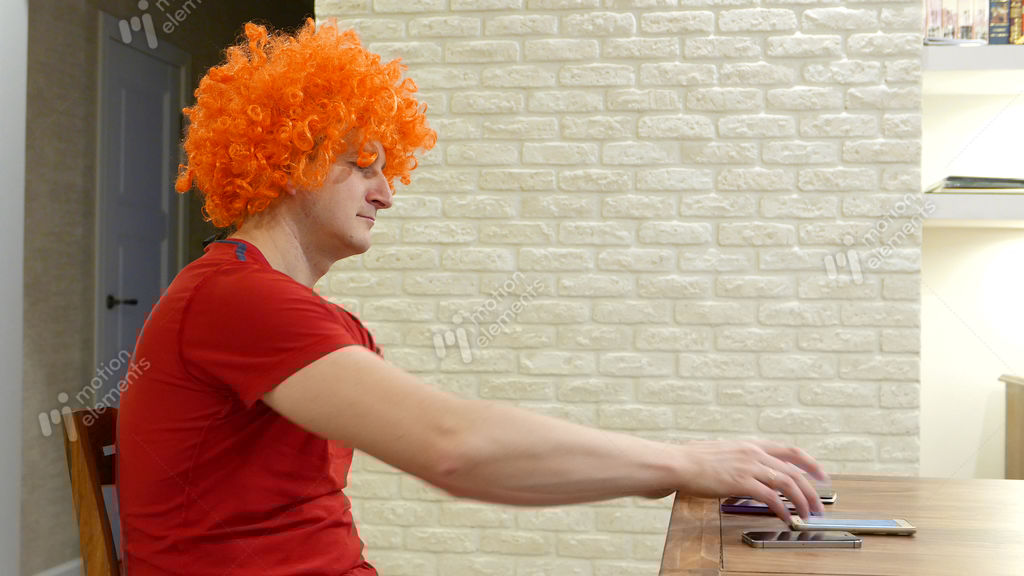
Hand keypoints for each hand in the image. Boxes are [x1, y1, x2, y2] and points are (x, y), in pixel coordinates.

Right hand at [676, 438, 828, 522]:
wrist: (678, 463)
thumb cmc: (693, 459)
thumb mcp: (723, 452)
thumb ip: (740, 459)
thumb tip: (748, 470)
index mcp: (751, 445)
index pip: (790, 450)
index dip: (810, 463)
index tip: (821, 474)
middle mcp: (754, 453)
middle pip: (794, 471)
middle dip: (811, 490)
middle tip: (818, 505)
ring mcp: (749, 467)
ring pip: (788, 484)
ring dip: (802, 502)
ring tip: (806, 515)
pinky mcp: (742, 482)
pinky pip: (771, 498)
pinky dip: (782, 510)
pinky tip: (785, 518)